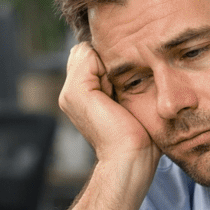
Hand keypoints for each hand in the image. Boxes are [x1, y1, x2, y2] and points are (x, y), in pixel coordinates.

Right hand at [58, 42, 159, 167]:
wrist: (131, 158)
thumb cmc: (140, 136)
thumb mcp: (130, 100)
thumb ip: (119, 80)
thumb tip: (125, 59)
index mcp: (82, 96)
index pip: (91, 57)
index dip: (110, 63)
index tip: (126, 88)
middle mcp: (70, 94)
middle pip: (88, 52)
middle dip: (108, 61)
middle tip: (121, 91)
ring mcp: (69, 93)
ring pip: (88, 51)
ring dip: (109, 65)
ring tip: (118, 94)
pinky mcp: (76, 92)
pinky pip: (88, 54)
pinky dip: (107, 66)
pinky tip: (114, 93)